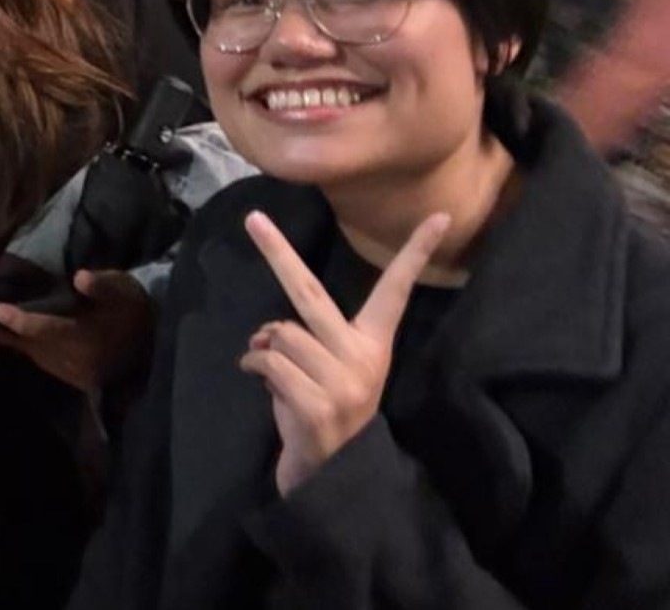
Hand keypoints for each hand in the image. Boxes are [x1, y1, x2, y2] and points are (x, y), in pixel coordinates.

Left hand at [0, 270, 153, 392]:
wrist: (153, 341)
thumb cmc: (131, 307)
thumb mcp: (121, 289)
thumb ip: (100, 286)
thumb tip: (81, 277)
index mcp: (87, 339)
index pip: (47, 330)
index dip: (20, 320)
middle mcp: (77, 361)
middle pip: (34, 345)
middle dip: (10, 331)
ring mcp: (75, 374)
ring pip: (36, 356)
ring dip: (17, 341)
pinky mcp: (74, 379)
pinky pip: (44, 362)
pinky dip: (30, 348)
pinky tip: (18, 335)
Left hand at [237, 211, 447, 495]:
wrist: (331, 475)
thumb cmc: (324, 411)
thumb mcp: (331, 371)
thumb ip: (311, 339)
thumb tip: (268, 329)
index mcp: (374, 343)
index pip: (396, 290)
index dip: (416, 252)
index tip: (439, 215)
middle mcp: (362, 356)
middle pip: (307, 291)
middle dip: (276, 250)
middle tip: (251, 217)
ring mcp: (342, 380)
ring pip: (277, 332)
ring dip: (263, 350)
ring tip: (281, 378)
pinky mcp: (317, 402)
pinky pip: (265, 361)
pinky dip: (254, 368)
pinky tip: (269, 390)